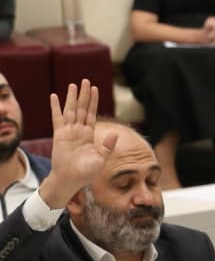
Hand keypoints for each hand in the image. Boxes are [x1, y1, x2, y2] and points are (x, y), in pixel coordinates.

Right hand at [39, 81, 115, 207]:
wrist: (70, 180)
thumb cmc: (86, 172)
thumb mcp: (101, 158)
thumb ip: (107, 146)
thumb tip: (114, 133)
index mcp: (89, 134)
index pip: (91, 114)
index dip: (93, 101)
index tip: (95, 89)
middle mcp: (78, 130)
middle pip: (82, 108)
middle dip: (84, 95)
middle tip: (85, 81)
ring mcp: (68, 131)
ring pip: (71, 110)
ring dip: (72, 97)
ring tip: (73, 84)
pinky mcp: (59, 135)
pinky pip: (57, 118)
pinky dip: (56, 107)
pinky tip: (54, 96)